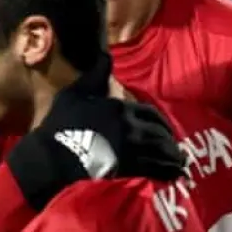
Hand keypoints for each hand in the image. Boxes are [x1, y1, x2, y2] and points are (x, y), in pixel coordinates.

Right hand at [6, 53, 185, 210]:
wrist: (53, 156)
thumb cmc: (60, 124)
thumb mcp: (74, 93)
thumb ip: (94, 76)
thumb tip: (105, 55)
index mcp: (120, 107)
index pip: (150, 113)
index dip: (161, 121)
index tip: (165, 128)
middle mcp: (131, 127)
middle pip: (160, 133)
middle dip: (169, 140)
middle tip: (174, 147)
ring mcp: (131, 148)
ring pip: (161, 151)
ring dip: (173, 157)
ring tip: (179, 163)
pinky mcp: (128, 168)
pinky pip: (155, 169)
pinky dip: (167, 172)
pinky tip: (173, 176)